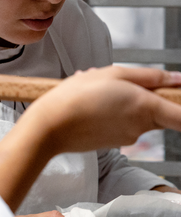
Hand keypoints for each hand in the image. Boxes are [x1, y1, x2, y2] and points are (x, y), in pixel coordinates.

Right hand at [0, 65, 180, 212]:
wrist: (49, 127)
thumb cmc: (75, 98)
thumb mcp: (112, 73)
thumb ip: (147, 76)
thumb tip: (174, 78)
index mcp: (145, 106)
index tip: (179, 94)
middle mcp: (140, 126)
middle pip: (160, 111)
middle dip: (147, 96)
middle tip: (122, 84)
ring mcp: (128, 138)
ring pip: (139, 116)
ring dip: (126, 104)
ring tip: (99, 93)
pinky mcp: (114, 143)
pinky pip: (124, 125)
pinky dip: (114, 114)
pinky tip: (92, 106)